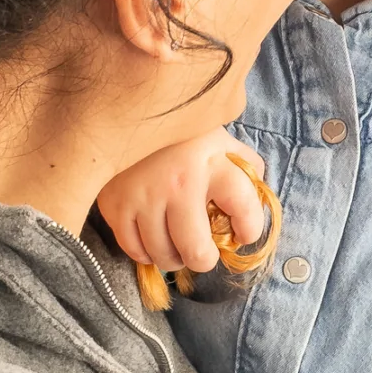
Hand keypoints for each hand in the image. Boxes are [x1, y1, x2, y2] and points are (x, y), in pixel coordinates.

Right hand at [100, 131, 267, 272]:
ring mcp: (143, 195)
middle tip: (202, 251)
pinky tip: (151, 237)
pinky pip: (133, 250)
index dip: (250, 230)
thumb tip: (256, 201)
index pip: (244, 208)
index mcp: (212, 161)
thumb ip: (245, 166)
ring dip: (174, 257)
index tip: (243, 234)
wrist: (127, 114)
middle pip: (196, 251)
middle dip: (205, 259)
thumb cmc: (182, 136)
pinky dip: (145, 251)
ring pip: (163, 255)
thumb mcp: (220, 141)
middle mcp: (178, 182)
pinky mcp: (114, 204)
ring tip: (175, 244)